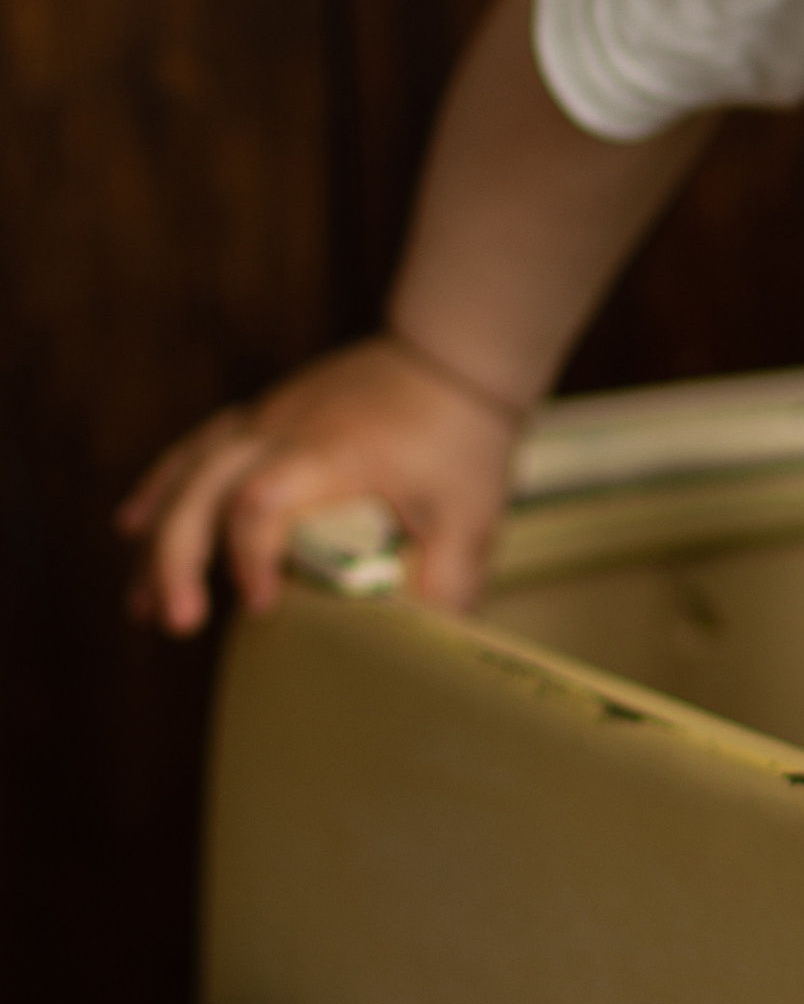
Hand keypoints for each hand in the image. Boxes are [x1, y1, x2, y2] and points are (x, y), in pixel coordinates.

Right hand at [118, 335, 521, 634]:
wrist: (456, 353)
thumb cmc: (462, 434)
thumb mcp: (470, 514)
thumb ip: (448, 580)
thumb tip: (430, 650)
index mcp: (331, 452)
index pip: (262, 501)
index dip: (249, 557)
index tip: (260, 608)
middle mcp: (284, 428)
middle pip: (202, 487)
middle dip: (177, 557)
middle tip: (178, 622)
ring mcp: (268, 415)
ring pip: (189, 472)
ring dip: (160, 536)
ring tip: (144, 603)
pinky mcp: (264, 413)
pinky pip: (197, 448)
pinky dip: (162, 487)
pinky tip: (134, 526)